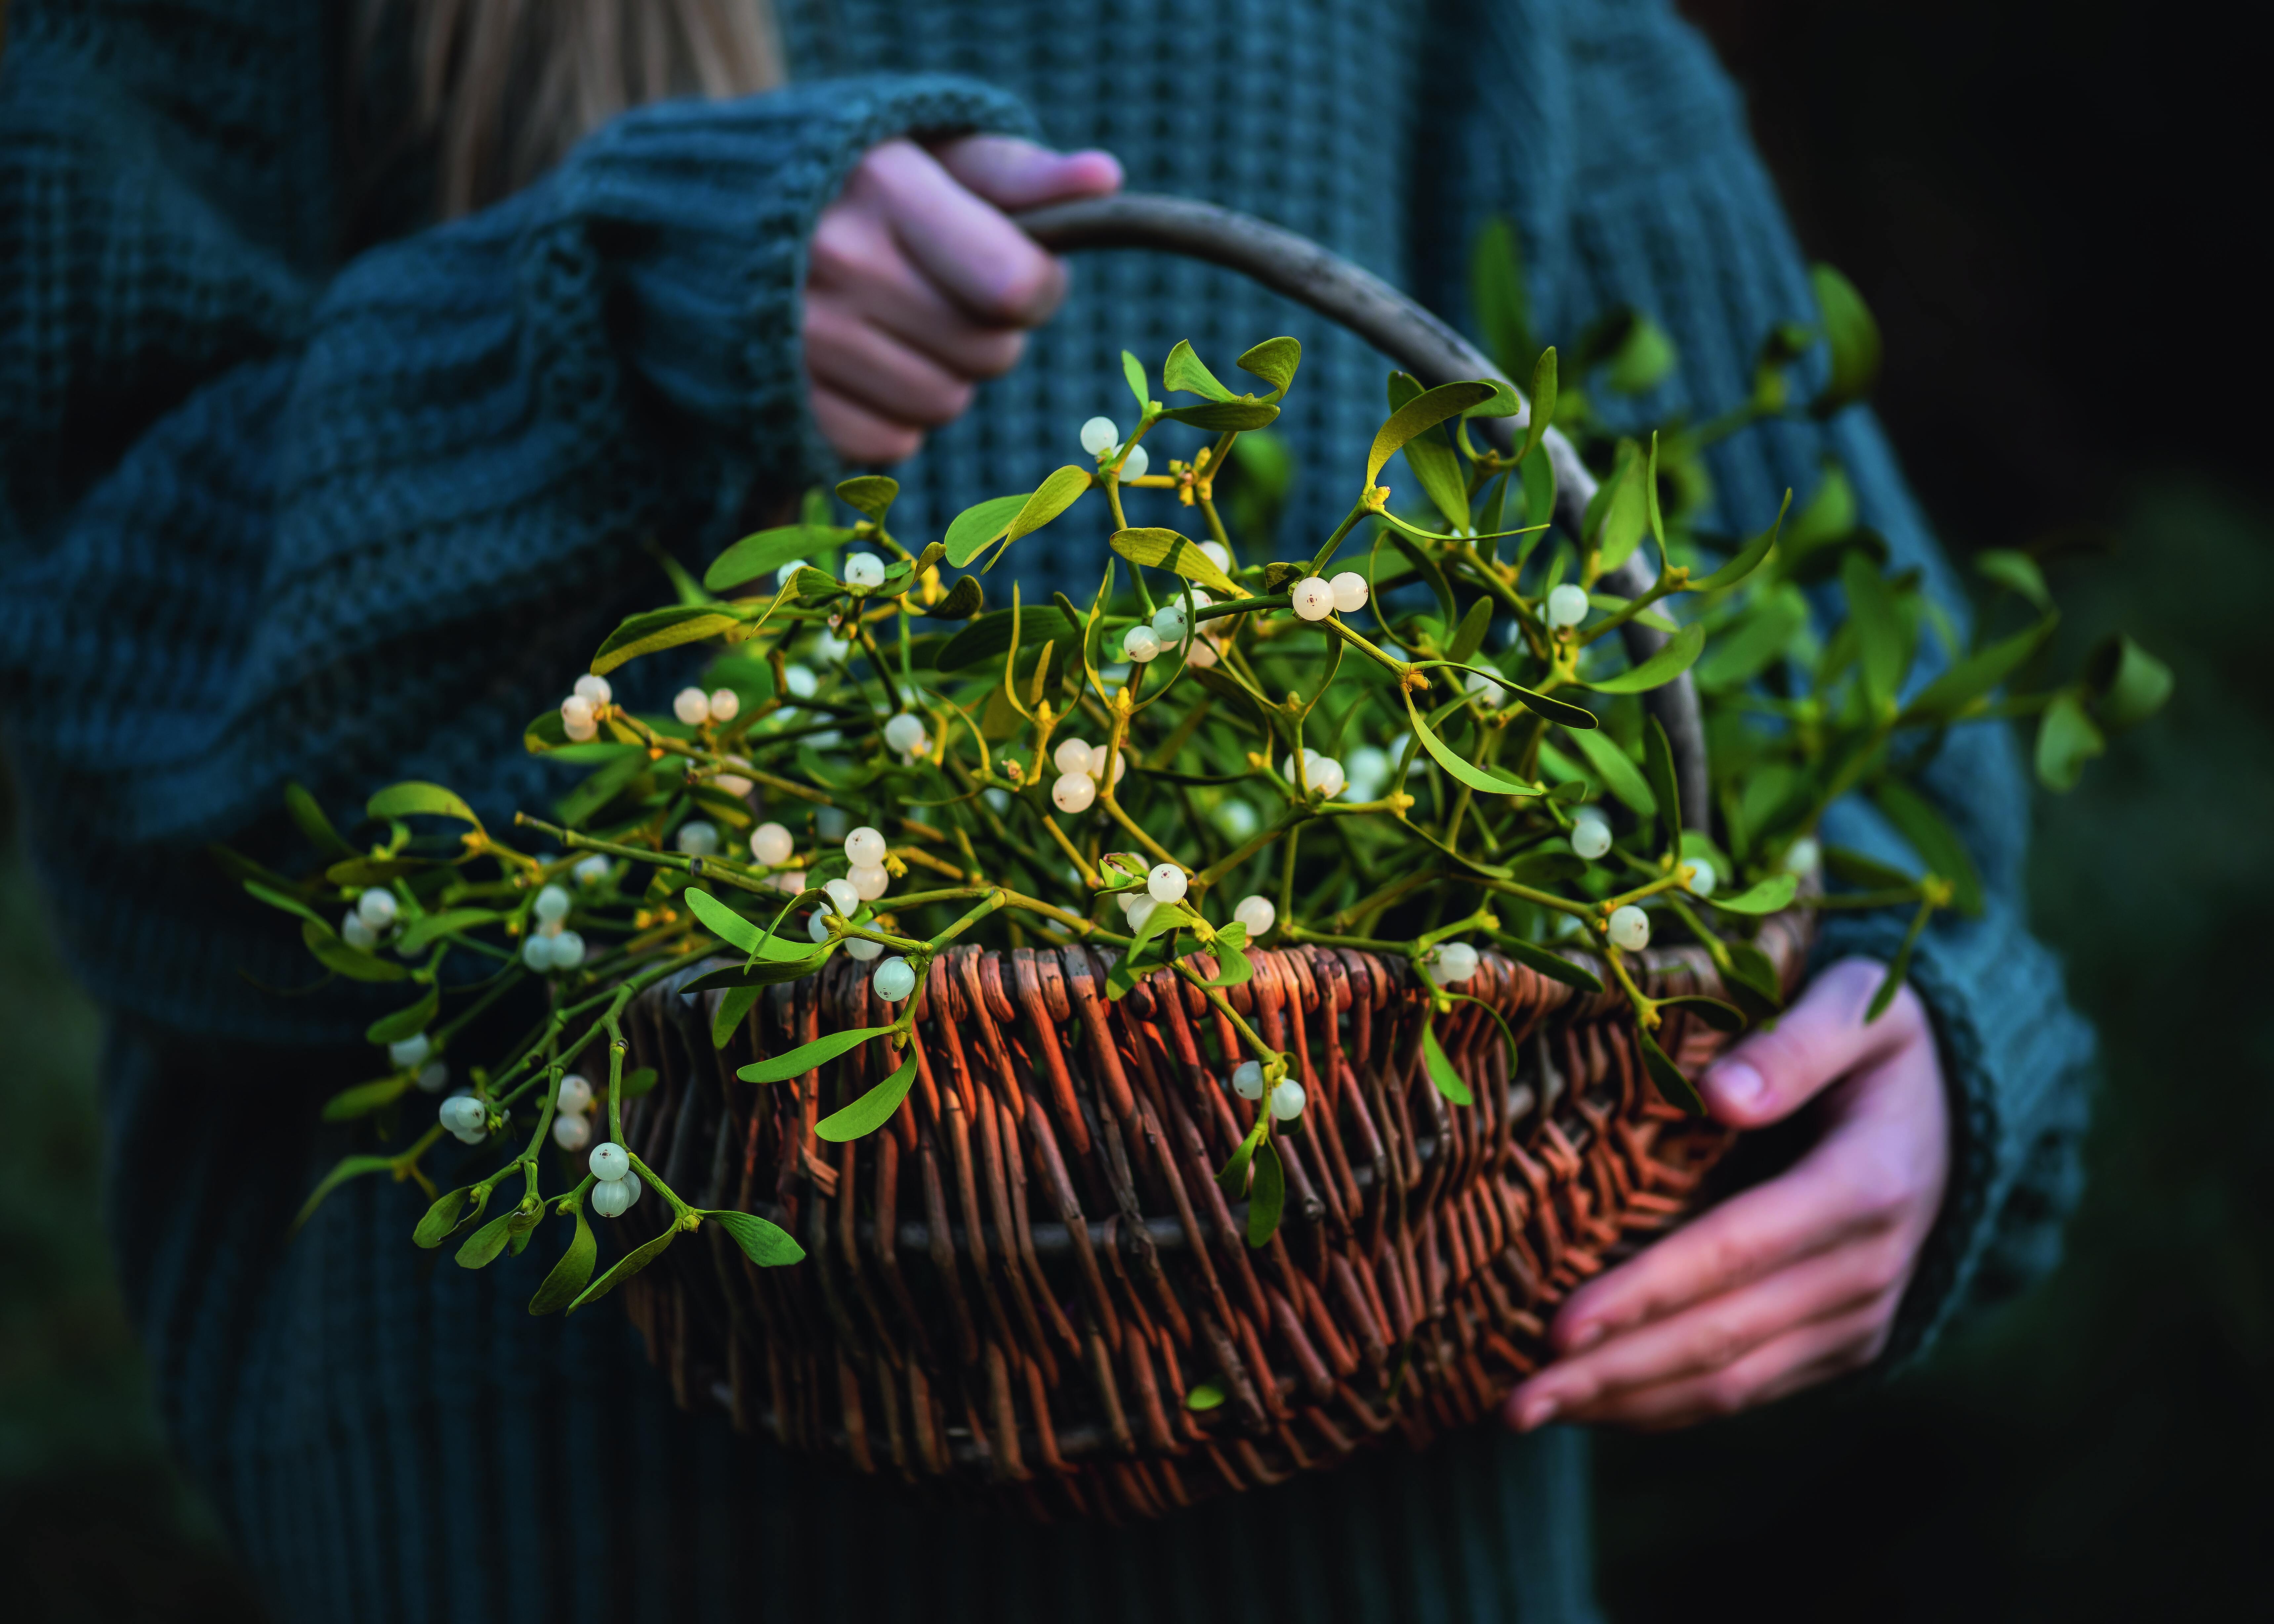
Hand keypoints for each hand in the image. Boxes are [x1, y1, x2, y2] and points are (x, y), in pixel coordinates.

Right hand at [804, 135, 1121, 463]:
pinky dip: (892, 417)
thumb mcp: (933, 152)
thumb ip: (1019, 172)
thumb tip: (1105, 179)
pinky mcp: (781, 400)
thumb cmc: (852, 180)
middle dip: (987, 331)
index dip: (1036, 288)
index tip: (1016, 269)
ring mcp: (800, 338)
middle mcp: (836, 263)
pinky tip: (864, 366)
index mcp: (884, 187)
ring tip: (899, 325)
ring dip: (943, 376)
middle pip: (988, 355)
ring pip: (944, 404)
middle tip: (943, 292)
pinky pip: (890, 445)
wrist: (707, 216)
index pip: (1015, 287)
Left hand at [1505, 956, 1949, 1430]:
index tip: (1560, 1326)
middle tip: (1512, 1401)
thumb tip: (1722, 1096)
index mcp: (1866, 1184)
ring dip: (1627, 1403)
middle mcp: (1866, 1269)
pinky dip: (1667, 1405)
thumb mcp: (1859, 1008)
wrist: (1959, 1107)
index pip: (1736, 1250)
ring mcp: (1857, 1317)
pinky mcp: (1842, 1343)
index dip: (1646, 1292)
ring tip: (1528, 1410)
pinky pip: (1750, 1388)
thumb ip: (1797, 1045)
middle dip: (1611, 1373)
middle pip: (1722, 1336)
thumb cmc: (1880, 1043)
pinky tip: (1592, 1404)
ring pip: (1731, 1382)